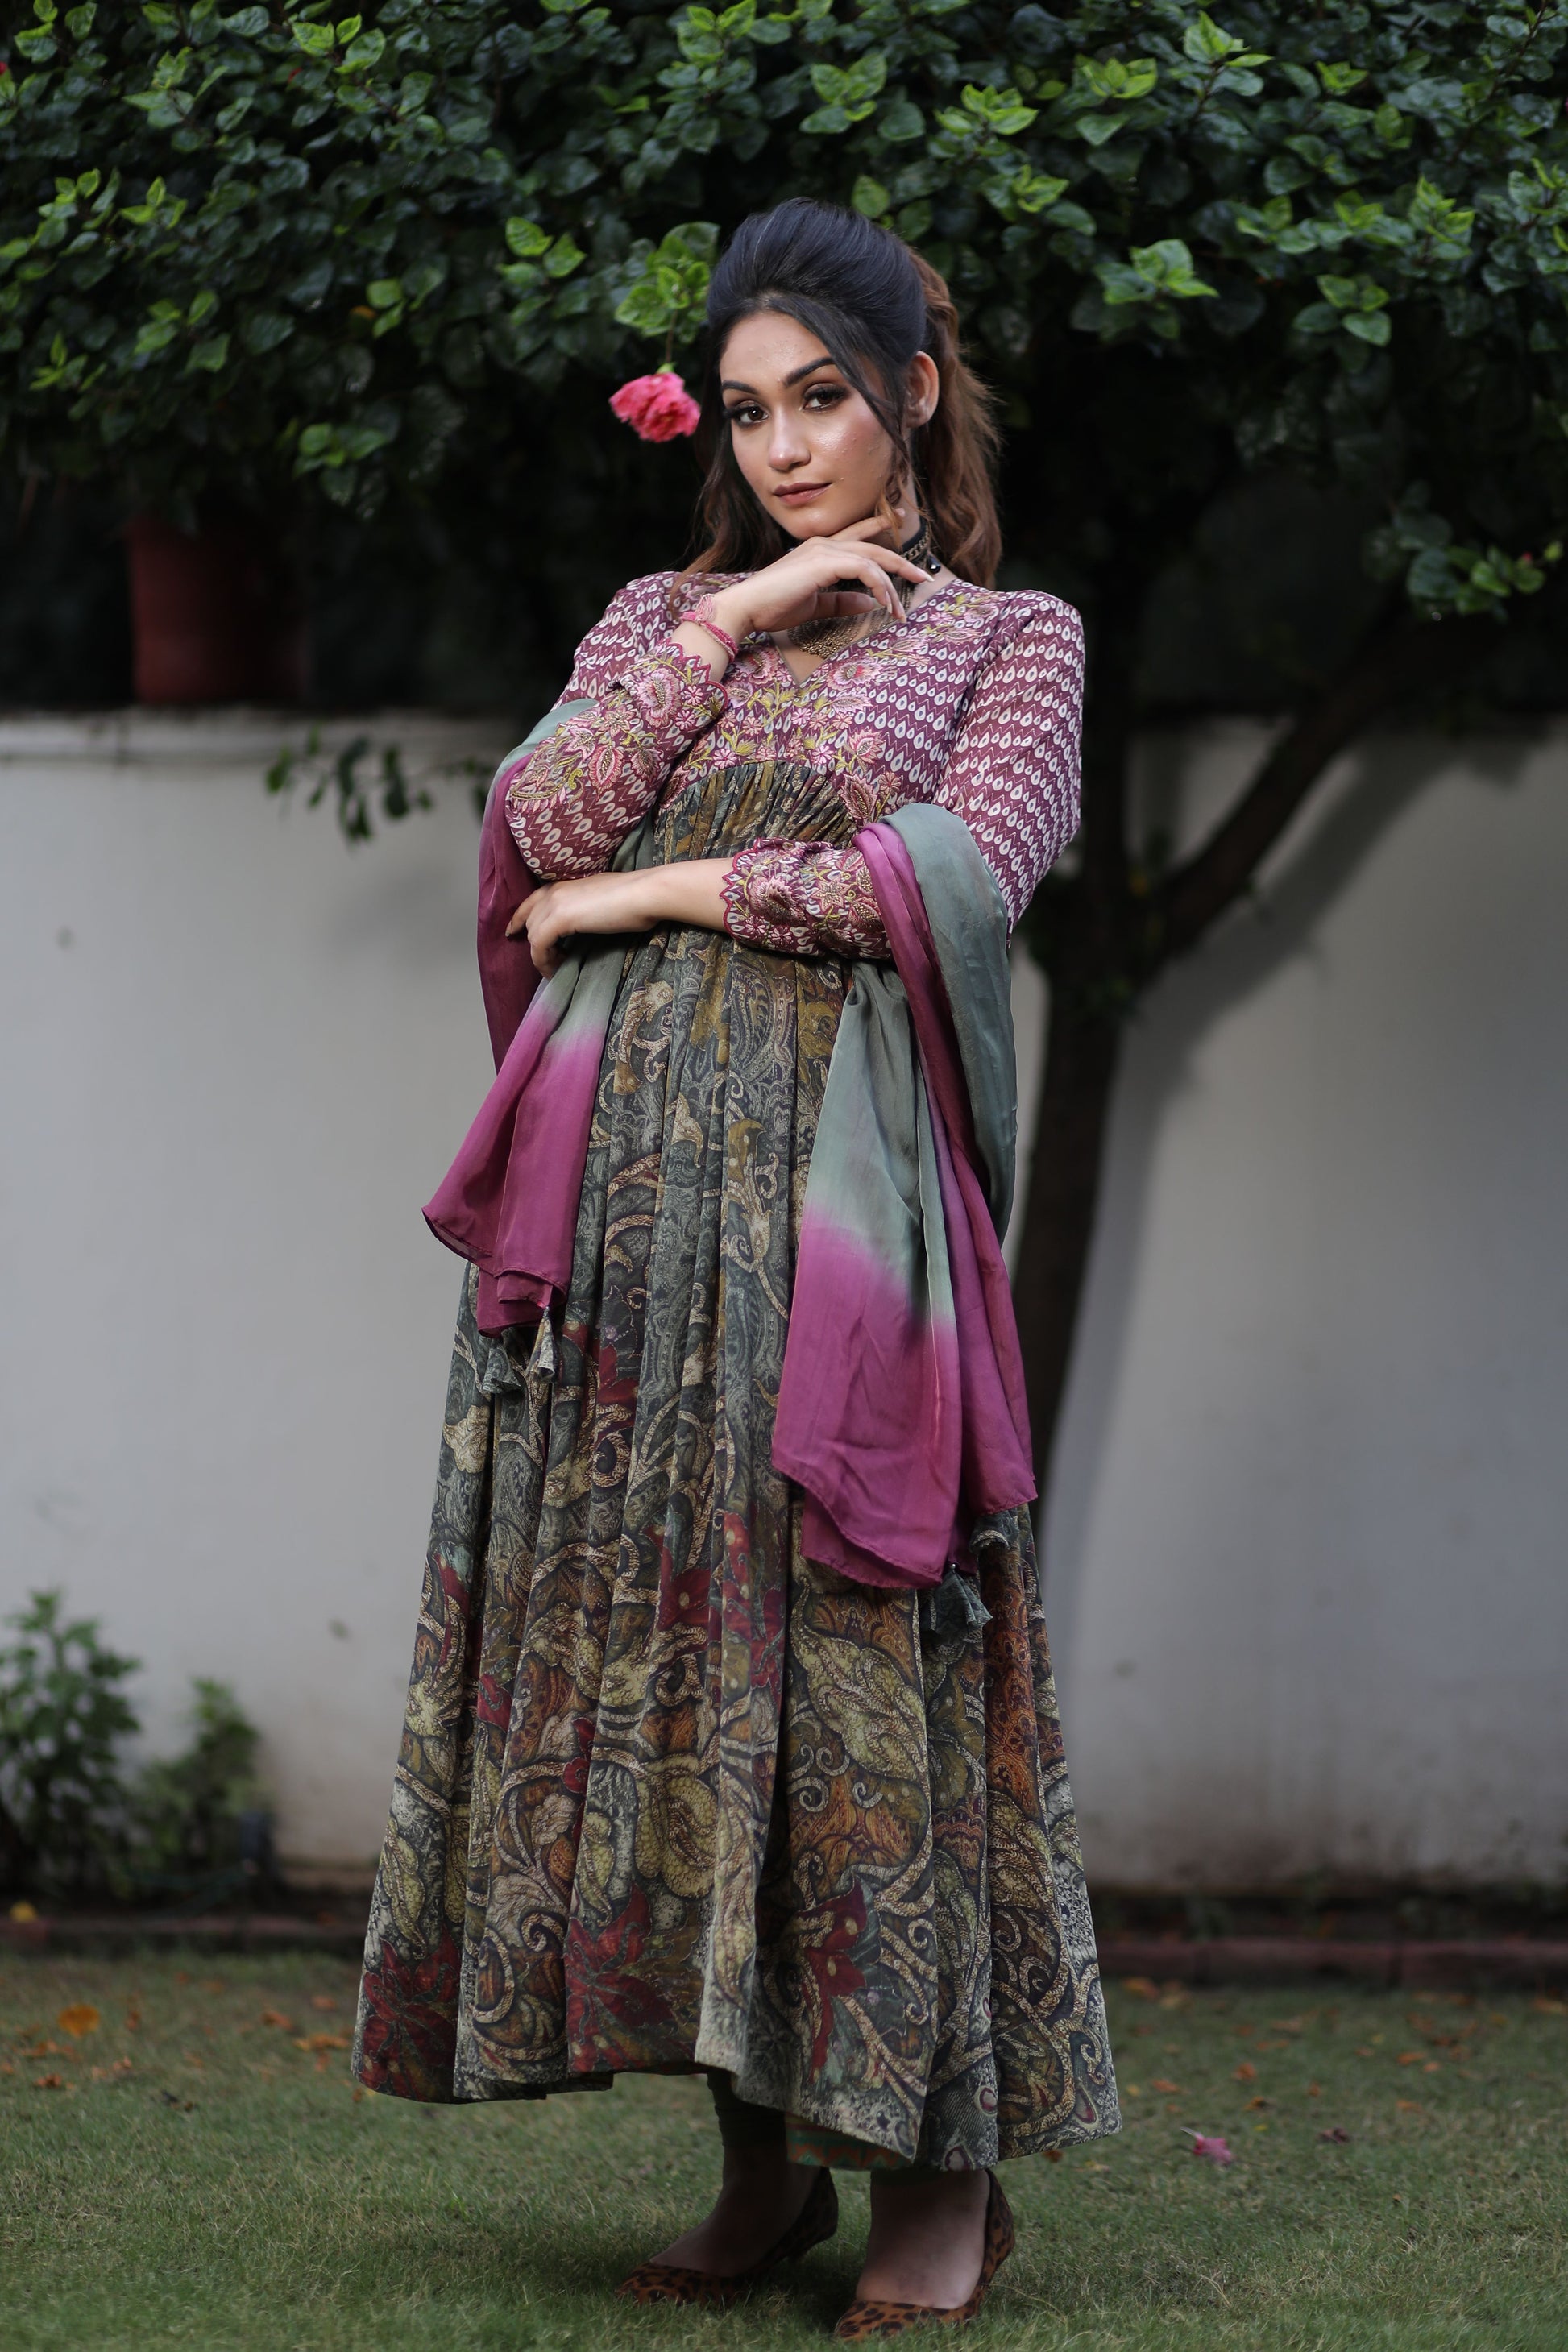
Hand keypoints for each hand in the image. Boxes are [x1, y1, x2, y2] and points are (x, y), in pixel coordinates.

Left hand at [505, 859, 732, 975]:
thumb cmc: (636, 898)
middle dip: (530, 939)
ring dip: (540, 955)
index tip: (514, 930)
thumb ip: (587, 907)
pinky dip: (543, 961)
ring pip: (533, 934)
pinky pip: (539, 946)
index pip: (533, 899)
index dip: (520, 916)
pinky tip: (556, 969)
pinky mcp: (558, 919)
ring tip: (555, 968)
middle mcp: (555, 890)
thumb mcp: (603, 900)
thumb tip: (586, 921)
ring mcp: (555, 903)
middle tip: (542, 959)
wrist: (644, 894)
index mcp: (565, 883)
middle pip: (529, 918)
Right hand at [705, 518, 929, 642]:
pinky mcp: (825, 563)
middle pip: (873, 547)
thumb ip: (842, 602)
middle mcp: (824, 544)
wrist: (748, 607)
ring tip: (901, 610)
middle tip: (922, 576)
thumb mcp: (816, 605)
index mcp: (820, 550)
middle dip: (900, 561)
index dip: (879, 529)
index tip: (898, 526)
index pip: (857, 535)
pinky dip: (879, 586)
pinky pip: (865, 570)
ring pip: (873, 559)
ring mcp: (824, 550)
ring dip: (892, 584)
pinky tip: (885, 604)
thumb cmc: (775, 606)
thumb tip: (870, 604)